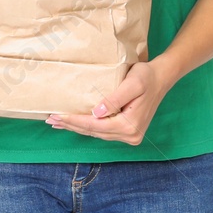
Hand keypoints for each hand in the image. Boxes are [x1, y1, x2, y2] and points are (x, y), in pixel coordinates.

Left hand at [46, 60, 174, 145]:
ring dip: (77, 127)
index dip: (74, 120)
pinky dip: (88, 126)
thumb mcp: (132, 84)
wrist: (162, 77)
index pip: (95, 126)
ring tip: (58, 121)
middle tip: (50, 120)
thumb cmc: (147, 76)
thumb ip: (114, 99)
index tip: (57, 115)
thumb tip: (95, 113)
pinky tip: (77, 122)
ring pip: (96, 133)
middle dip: (71, 125)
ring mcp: (129, 136)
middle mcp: (129, 136)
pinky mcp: (128, 132)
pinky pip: (102, 131)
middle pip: (94, 132)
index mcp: (129, 126)